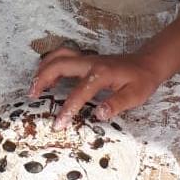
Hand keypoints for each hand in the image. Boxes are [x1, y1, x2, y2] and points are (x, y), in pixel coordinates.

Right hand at [28, 47, 163, 129]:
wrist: (147, 63)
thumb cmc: (141, 80)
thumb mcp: (135, 95)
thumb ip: (117, 104)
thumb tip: (99, 114)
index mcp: (102, 73)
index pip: (79, 92)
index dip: (67, 108)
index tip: (57, 124)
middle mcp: (91, 62)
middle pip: (60, 64)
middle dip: (43, 79)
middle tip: (32, 95)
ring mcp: (87, 58)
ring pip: (59, 56)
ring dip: (44, 68)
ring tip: (34, 84)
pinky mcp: (85, 58)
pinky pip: (63, 56)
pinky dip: (50, 63)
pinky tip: (46, 76)